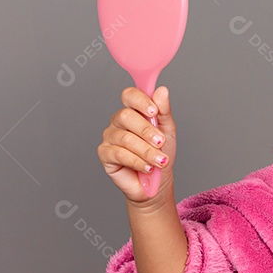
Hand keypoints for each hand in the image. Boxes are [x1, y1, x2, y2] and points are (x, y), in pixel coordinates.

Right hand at [97, 85, 176, 207]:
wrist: (156, 181)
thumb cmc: (161, 153)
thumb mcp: (168, 131)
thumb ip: (164, 111)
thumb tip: (162, 91)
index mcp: (133, 111)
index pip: (130, 95)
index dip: (140, 100)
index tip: (154, 112)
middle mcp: (119, 121)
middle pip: (126, 116)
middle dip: (147, 131)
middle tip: (161, 142)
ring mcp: (110, 136)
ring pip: (126, 138)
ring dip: (146, 151)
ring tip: (160, 161)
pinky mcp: (104, 153)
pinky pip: (119, 154)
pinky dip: (137, 161)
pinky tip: (147, 167)